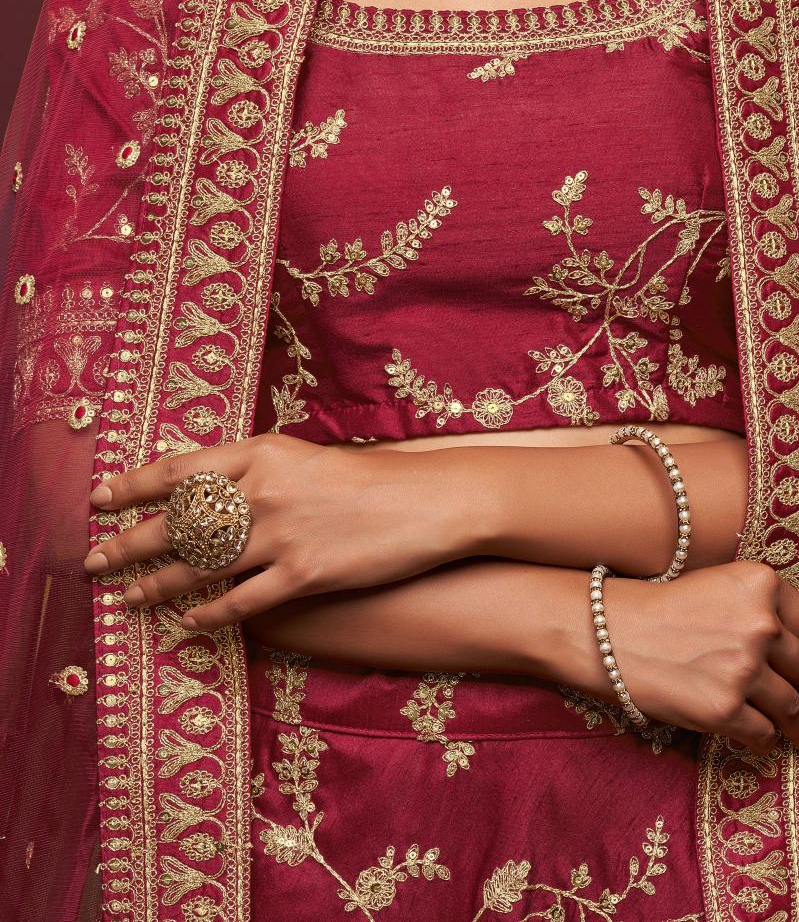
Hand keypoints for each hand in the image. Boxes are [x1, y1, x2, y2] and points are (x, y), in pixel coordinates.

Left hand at [82, 434, 468, 630]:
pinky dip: (209, 614)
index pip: (181, 469)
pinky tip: (189, 622)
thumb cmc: (369, 478)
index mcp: (263, 452)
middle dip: (129, 543)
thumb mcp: (305, 458)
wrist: (429, 501)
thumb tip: (204, 490)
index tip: (100, 498)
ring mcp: (281, 535)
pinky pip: (241, 602)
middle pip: (178, 521)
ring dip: (157, 583)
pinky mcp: (303, 575)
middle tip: (93, 561)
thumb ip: (256, 470)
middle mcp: (264, 491)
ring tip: (128, 596)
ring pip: (200, 565)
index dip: (134, 485)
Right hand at [593, 558, 798, 753]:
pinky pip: (764, 732)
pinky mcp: (725, 709)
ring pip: (793, 708)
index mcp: (764, 585)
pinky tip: (773, 743)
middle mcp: (761, 625)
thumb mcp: (724, 586)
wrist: (613, 632)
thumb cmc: (666, 606)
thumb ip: (766, 608)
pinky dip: (771, 740)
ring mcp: (745, 669)